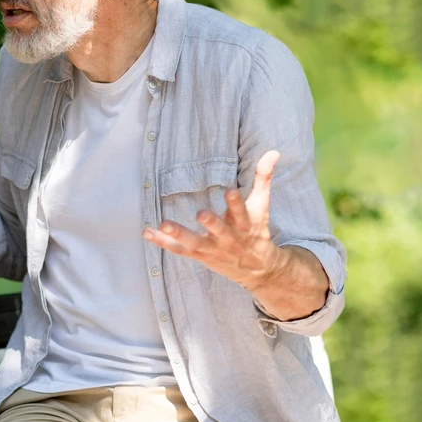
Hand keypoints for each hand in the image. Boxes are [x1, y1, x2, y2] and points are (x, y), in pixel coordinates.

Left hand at [143, 150, 287, 292]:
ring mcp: (212, 248)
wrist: (258, 269)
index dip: (235, 203)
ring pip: (195, 242)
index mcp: (245, 224)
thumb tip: (274, 152)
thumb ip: (263, 178)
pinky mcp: (199, 255)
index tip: (230, 191)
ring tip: (164, 223)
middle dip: (211, 223)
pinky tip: (147, 232)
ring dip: (180, 234)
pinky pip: (178, 249)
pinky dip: (163, 242)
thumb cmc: (256, 229)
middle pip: (219, 230)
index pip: (241, 211)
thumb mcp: (262, 205)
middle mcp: (229, 237)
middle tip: (201, 214)